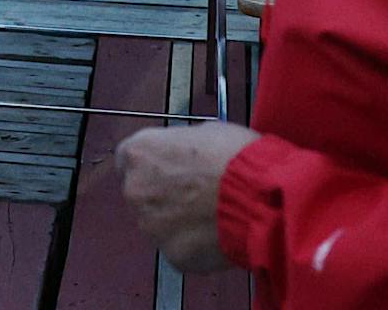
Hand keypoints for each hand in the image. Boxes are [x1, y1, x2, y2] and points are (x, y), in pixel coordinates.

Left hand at [116, 122, 258, 272]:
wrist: (259, 199)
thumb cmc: (235, 157)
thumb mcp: (203, 132)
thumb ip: (180, 147)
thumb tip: (184, 156)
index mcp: (138, 152)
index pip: (129, 160)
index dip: (152, 166)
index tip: (169, 172)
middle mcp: (135, 188)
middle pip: (142, 193)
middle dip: (163, 195)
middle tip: (195, 197)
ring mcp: (151, 225)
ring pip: (159, 224)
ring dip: (178, 222)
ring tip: (211, 217)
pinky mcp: (172, 255)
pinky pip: (180, 249)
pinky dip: (195, 246)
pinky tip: (217, 236)